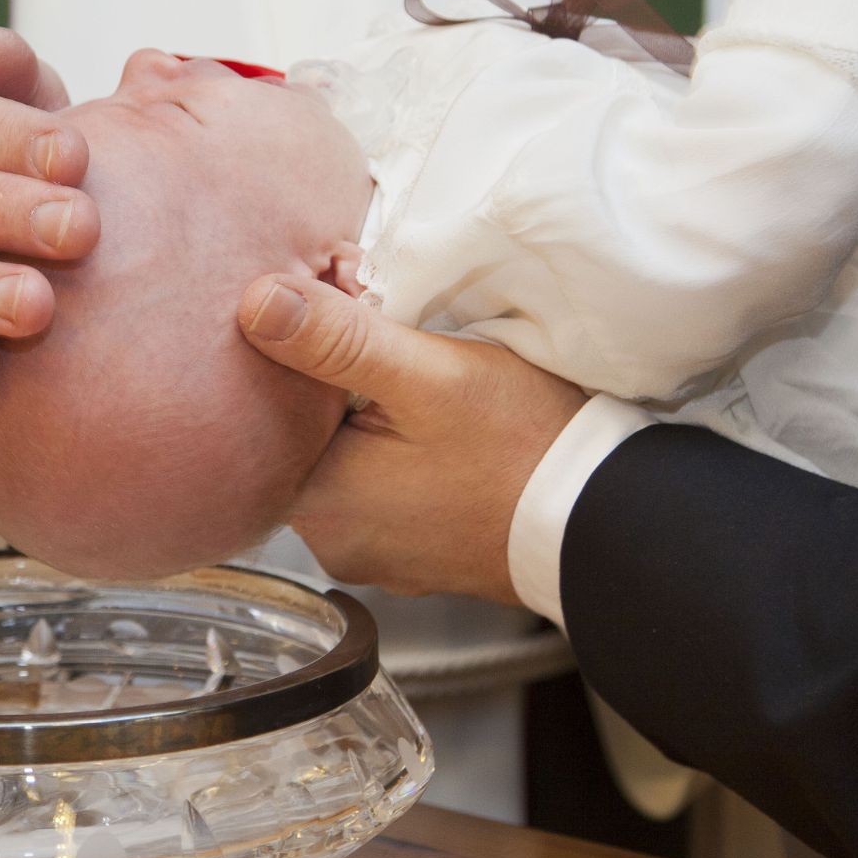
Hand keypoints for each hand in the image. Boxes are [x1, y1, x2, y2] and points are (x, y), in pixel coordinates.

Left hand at [237, 274, 586, 601]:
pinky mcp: (408, 552)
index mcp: (320, 502)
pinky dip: (392, 453)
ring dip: (364, 419)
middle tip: (386, 343)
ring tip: (413, 384)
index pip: (264, 415)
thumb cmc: (523, 448)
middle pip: (303, 438)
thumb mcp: (427, 375)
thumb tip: (256, 305)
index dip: (294, 358)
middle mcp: (333, 540)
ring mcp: (372, 552)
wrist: (601, 519)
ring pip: (342, 460)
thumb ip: (336, 340)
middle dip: (332, 386)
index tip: (337, 321)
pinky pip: (377, 488)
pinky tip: (429, 429)